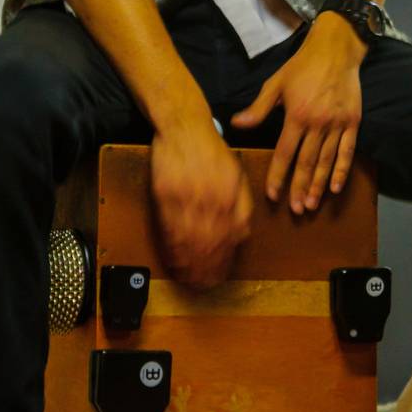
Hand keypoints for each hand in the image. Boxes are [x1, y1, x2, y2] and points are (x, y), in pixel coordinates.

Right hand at [149, 119, 252, 288]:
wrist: (185, 127)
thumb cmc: (211, 150)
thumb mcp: (238, 174)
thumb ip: (242, 204)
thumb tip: (243, 234)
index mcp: (234, 195)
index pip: (233, 237)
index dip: (225, 259)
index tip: (220, 273)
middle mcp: (214, 198)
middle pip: (213, 243)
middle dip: (208, 267)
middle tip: (204, 284)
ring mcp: (190, 197)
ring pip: (192, 239)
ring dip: (191, 262)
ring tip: (189, 279)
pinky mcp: (168, 195)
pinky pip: (172, 228)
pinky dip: (174, 247)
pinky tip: (174, 258)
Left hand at [230, 15, 364, 213]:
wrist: (336, 49)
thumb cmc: (302, 66)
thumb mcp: (276, 83)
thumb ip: (258, 108)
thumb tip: (236, 124)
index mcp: (296, 115)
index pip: (284, 153)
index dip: (277, 176)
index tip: (272, 194)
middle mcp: (317, 123)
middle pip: (306, 163)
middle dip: (300, 188)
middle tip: (296, 210)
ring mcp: (337, 124)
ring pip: (326, 161)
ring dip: (318, 185)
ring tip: (312, 205)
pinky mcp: (353, 122)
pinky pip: (347, 151)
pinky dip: (342, 170)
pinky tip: (335, 187)